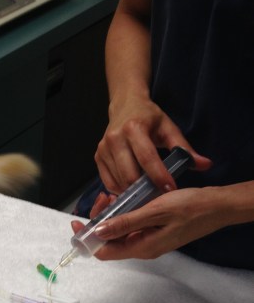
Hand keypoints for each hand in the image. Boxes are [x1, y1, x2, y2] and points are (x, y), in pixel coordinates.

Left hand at [70, 187, 225, 260]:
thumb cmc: (191, 207)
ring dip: (112, 215)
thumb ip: (126, 222)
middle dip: (99, 221)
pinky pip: (132, 225)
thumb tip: (98, 232)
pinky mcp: (155, 230)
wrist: (219, 206)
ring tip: (113, 195)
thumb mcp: (155, 211)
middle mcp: (143, 247)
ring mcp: (149, 239)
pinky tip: (127, 198)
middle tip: (103, 198)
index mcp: (142, 247)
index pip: (104, 252)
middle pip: (109, 240)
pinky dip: (125, 212)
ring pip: (120, 231)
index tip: (77, 221)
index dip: (86, 239)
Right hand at [97, 95, 211, 192]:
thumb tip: (205, 165)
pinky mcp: (97, 157)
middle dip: (145, 189)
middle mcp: (115, 138)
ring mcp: (103, 149)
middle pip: (129, 174)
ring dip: (134, 191)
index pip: (147, 158)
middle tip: (160, 195)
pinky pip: (109, 182)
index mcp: (134, 128)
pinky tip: (133, 188)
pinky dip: (122, 189)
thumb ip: (185, 148)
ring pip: (119, 181)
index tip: (170, 189)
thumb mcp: (168, 128)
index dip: (159, 176)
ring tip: (148, 193)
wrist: (124, 106)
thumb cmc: (149, 118)